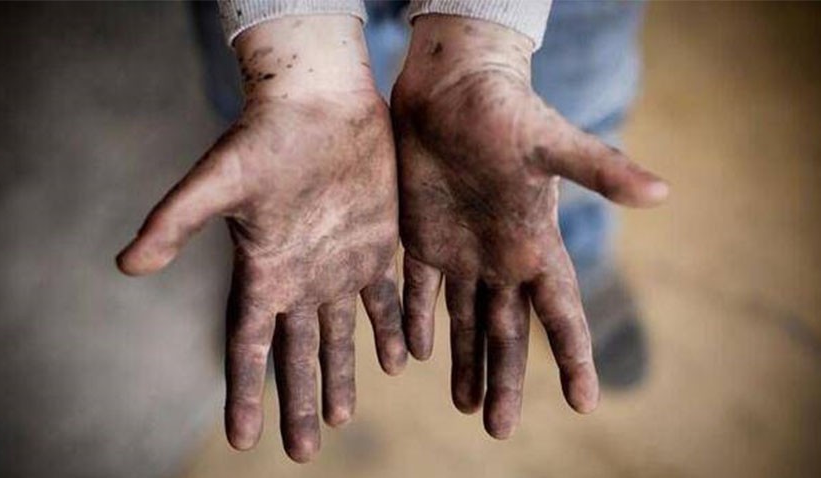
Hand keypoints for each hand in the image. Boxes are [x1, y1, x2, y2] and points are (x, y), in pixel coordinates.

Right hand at [117, 16, 406, 461]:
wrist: (320, 101)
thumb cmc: (265, 136)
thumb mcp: (218, 180)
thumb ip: (175, 222)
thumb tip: (125, 263)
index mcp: (262, 272)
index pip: (248, 346)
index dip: (246, 392)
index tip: (242, 441)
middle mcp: (299, 278)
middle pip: (296, 354)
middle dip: (298, 401)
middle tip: (302, 452)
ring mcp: (338, 264)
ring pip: (339, 335)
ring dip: (341, 376)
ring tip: (342, 417)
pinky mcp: (375, 245)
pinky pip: (384, 298)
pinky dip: (390, 330)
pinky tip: (398, 361)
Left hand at [392, 16, 667, 437]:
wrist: (453, 86)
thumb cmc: (505, 109)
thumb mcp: (552, 142)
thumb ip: (600, 170)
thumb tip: (664, 192)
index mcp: (536, 244)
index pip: (561, 312)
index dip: (573, 357)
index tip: (584, 404)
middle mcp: (500, 257)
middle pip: (506, 332)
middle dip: (505, 379)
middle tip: (497, 429)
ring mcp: (460, 251)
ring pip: (463, 320)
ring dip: (464, 362)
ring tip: (465, 405)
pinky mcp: (422, 238)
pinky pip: (418, 291)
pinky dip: (417, 322)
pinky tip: (412, 356)